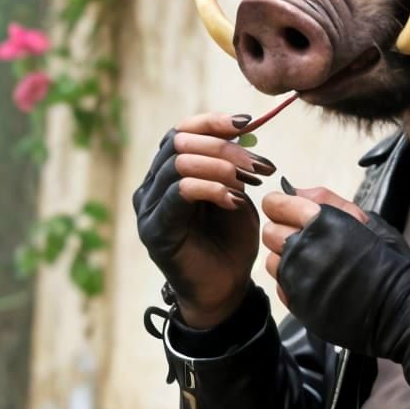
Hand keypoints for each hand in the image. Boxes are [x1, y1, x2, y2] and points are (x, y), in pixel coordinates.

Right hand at [133, 112, 275, 327]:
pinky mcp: (155, 228)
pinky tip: (236, 200)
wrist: (225, 287)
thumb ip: (232, 163)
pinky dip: (213, 189)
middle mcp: (153, 185)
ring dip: (222, 166)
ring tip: (250, 181)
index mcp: (170, 172)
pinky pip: (180, 192)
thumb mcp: (236, 191)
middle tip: (260, 165)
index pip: (182, 131)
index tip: (248, 123)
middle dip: (226, 148)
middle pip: (181, 142)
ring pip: (180, 164)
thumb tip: (242, 128)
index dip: (213, 122)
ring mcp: (149, 207)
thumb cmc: (231, 239)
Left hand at [261, 189, 409, 384]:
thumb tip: (296, 190)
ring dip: (287, 258)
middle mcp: (302, 248)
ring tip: (313, 263)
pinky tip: (316, 282)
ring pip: (271, 259)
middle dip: (283, 231)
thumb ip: (330, 202)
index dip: (281, 206)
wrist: (398, 309)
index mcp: (321, 221)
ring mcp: (297, 278)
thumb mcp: (368, 221)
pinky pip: (280, 285)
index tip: (291, 211)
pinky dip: (293, 281)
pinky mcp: (296, 303)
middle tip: (308, 239)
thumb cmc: (389, 260)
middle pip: (268, 232)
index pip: (274, 204)